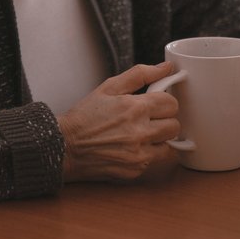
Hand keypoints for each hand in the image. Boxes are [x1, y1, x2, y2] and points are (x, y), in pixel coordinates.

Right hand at [58, 62, 180, 182]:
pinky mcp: (135, 170)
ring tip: (141, 135)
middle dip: (164, 120)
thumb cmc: (84, 116)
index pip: (172, 103)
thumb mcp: (108, 87)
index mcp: (135, 108)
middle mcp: (140, 132)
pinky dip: (147, 154)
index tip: (154, 104)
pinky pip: (154, 161)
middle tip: (148, 119)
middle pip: (175, 125)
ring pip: (169, 145)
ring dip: (159, 139)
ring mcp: (139, 154)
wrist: (64, 147)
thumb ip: (140, 74)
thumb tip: (166, 67)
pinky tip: (130, 148)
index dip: (164, 102)